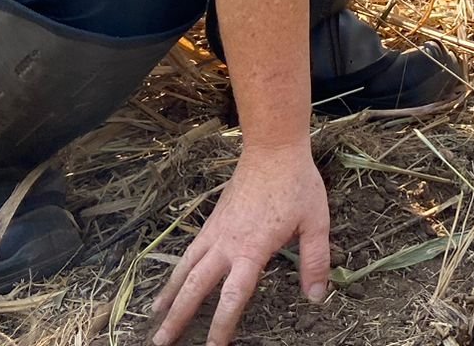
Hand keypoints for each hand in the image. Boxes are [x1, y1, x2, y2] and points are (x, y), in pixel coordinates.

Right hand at [150, 145, 330, 344]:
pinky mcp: (212, 220)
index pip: (233, 297)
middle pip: (195, 287)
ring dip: (169, 294)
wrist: (272, 148)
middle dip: (179, 317)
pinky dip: (176, 269)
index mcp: (252, 250)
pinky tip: (172, 281)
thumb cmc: (297, 184)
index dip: (222, 326)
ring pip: (185, 268)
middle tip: (161, 342)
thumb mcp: (316, 222)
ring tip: (155, 316)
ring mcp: (215, 231)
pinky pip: (189, 251)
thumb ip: (315, 261)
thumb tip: (317, 297)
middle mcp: (227, 244)